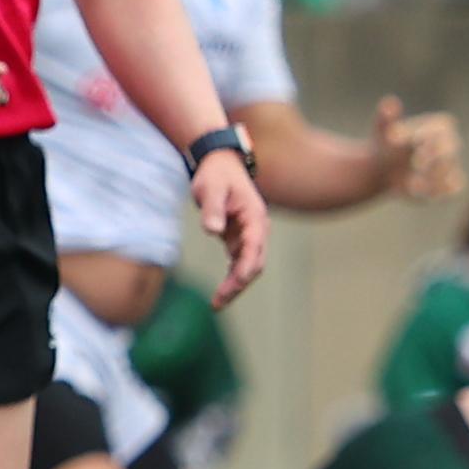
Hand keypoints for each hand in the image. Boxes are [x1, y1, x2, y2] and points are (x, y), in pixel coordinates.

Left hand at [192, 149, 267, 306]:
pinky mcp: (239, 237)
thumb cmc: (215, 175)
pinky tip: (221, 291)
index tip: (234, 285)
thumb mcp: (210, 189)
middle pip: (254, 263)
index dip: (244, 268)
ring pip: (248, 265)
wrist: (219, 164)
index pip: (254, 248)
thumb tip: (212, 230)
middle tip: (218, 302)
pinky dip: (233, 276)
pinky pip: (239, 261)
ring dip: (236, 284)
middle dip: (239, 284)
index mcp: (255, 217)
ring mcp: (250, 234)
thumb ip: (212, 209)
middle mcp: (258, 228)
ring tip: (217, 304)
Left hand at [375, 97, 463, 200]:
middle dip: (433, 153)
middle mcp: (449, 144)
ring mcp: (450, 165)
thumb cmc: (387, 145)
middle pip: (451, 146)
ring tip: (411, 181)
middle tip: (415, 161)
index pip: (439, 126)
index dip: (422, 132)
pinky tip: (416, 191)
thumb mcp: (383, 129)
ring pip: (451, 169)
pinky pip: (454, 187)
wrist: (385, 169)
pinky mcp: (448, 185)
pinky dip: (439, 190)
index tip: (395, 137)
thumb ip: (386, 117)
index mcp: (439, 126)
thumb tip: (388, 102)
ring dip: (432, 175)